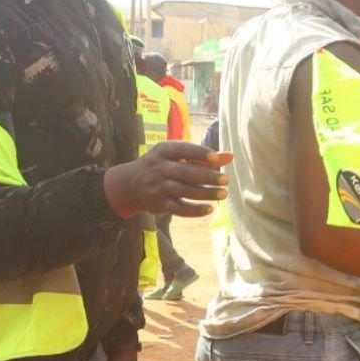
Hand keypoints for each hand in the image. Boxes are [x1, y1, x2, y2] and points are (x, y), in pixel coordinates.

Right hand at [102, 141, 226, 220]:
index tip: (215, 157)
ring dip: (205, 193)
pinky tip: (210, 208)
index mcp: (163, 151)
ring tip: (223, 194)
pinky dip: (195, 210)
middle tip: (226, 180)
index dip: (198, 153)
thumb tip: (231, 156)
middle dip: (207, 177)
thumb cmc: (161, 166)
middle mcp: (160, 168)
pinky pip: (179, 209)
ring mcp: (159, 187)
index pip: (182, 150)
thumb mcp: (176, 156)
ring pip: (184, 191)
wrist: (129, 184)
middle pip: (186, 172)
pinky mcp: (159, 204)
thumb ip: (203, 157)